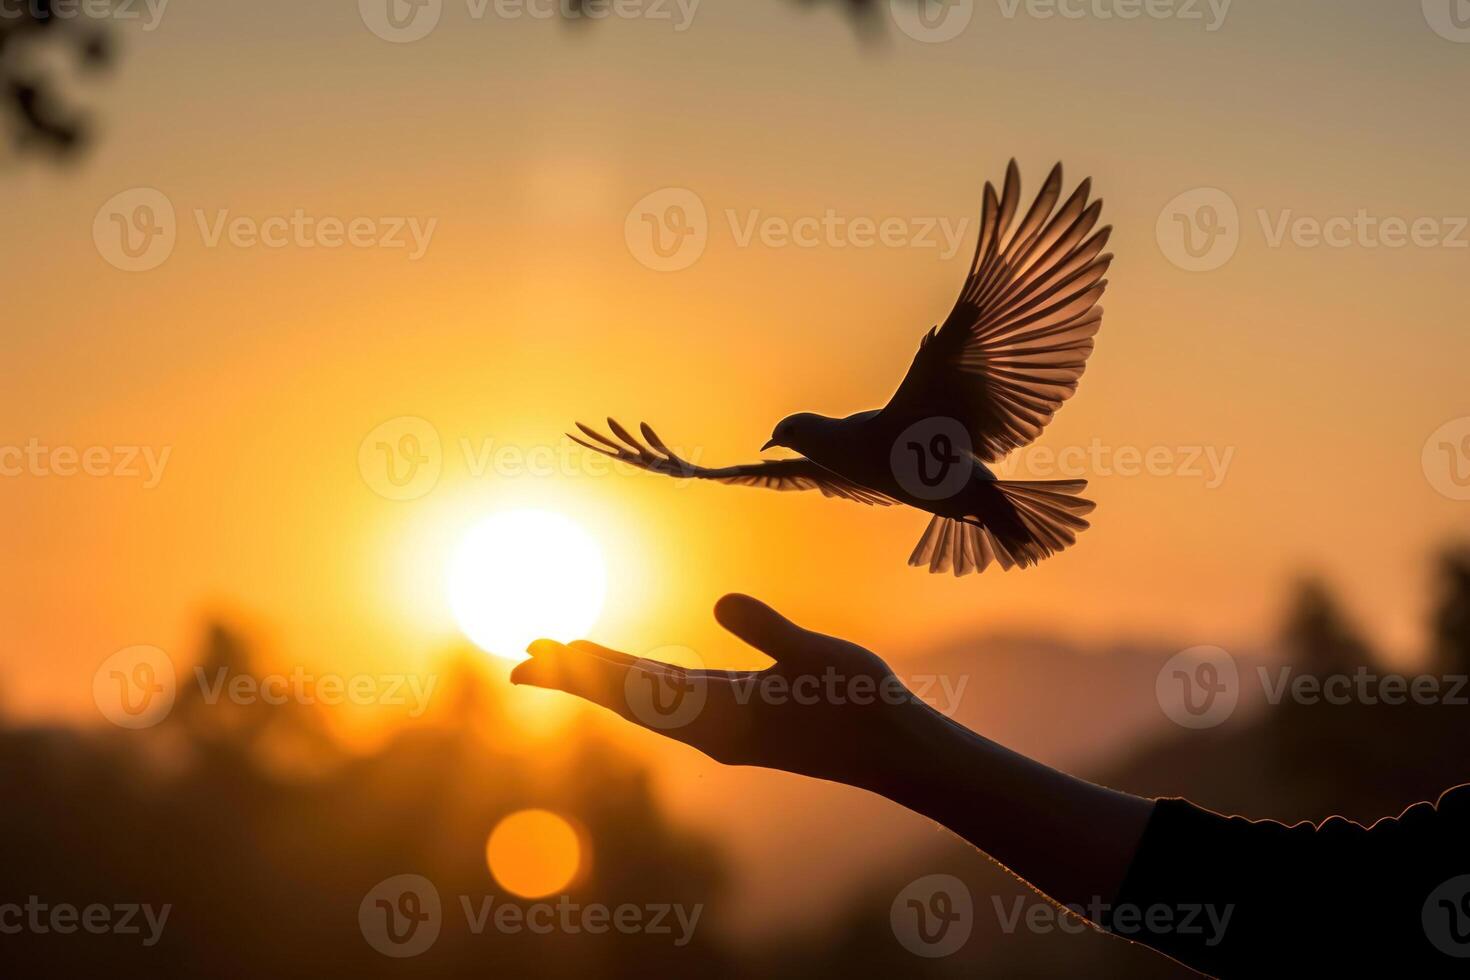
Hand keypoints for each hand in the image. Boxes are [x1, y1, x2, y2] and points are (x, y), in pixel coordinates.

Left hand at [510, 594, 932, 788]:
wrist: (895, 751)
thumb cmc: (862, 701)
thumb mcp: (819, 656)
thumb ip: (769, 629)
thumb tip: (722, 602)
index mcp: (721, 711)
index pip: (634, 685)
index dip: (584, 667)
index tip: (539, 651)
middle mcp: (710, 731)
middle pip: (625, 701)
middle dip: (573, 680)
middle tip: (516, 663)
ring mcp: (722, 736)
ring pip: (645, 708)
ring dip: (600, 686)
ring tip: (560, 664)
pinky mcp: (738, 734)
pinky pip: (669, 711)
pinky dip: (638, 693)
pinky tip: (633, 684)